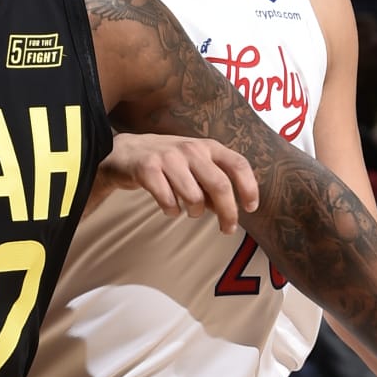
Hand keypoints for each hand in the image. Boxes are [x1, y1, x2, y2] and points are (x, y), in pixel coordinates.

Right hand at [90, 131, 258, 227]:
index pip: (238, 165)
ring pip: (194, 197)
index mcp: (208, 147)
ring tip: (188, 211)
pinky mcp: (148, 169)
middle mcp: (191, 149)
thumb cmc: (168, 162)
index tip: (251, 208)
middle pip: (219, 185)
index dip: (249, 188)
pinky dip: (172, 211)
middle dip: (227, 213)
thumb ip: (212, 184)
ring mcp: (168, 158)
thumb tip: (230, 208)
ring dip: (195, 212)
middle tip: (227, 229)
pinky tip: (169, 208)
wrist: (126, 152)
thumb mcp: (195, 165)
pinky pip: (168, 201)